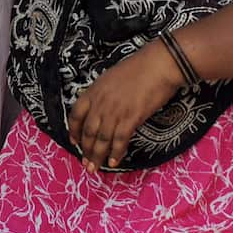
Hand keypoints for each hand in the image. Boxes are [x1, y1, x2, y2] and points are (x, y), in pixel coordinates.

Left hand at [67, 41, 183, 171]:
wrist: (159, 65)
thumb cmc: (139, 67)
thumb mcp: (112, 77)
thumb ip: (103, 94)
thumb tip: (102, 108)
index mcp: (94, 91)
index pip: (76, 115)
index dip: (73, 131)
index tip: (74, 142)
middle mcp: (101, 103)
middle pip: (88, 132)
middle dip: (86, 150)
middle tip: (85, 163)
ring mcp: (115, 112)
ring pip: (101, 140)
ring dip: (97, 156)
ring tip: (95, 168)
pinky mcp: (131, 119)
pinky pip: (120, 141)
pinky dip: (116, 153)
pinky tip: (114, 162)